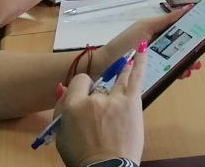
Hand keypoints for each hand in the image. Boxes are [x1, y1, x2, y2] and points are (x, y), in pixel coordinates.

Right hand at [56, 43, 147, 166]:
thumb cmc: (81, 157)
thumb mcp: (61, 136)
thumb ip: (61, 109)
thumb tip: (62, 88)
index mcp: (73, 106)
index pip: (79, 81)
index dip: (82, 89)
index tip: (84, 98)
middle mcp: (94, 98)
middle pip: (98, 87)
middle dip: (99, 98)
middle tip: (101, 118)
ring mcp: (115, 99)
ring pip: (118, 79)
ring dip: (122, 71)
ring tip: (126, 63)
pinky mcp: (132, 103)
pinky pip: (136, 77)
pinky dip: (140, 62)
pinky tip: (143, 49)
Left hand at [91, 8, 201, 81]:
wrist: (105, 65)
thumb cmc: (126, 43)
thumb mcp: (146, 28)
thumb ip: (166, 20)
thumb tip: (187, 8)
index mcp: (157, 32)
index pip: (179, 31)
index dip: (191, 34)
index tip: (203, 37)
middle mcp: (157, 45)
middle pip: (179, 48)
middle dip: (191, 53)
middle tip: (198, 60)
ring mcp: (154, 59)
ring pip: (175, 61)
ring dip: (185, 64)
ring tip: (191, 69)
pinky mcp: (151, 72)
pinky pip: (168, 71)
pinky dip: (176, 72)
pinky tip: (181, 75)